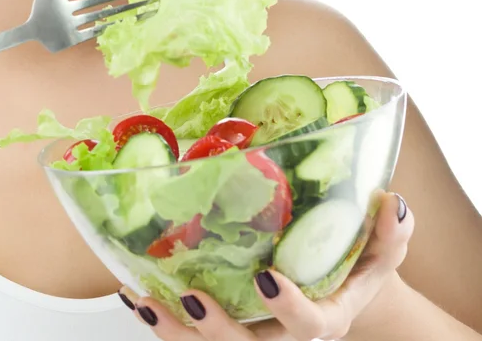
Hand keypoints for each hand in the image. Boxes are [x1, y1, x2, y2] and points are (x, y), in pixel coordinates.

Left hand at [119, 192, 413, 340]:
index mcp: (324, 320)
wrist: (333, 288)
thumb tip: (391, 202)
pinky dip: (163, 318)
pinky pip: (192, 336)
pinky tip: (137, 293)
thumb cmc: (354, 269)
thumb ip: (391, 233)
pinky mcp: (229, 326)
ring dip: (174, 331)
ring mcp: (253, 335)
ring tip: (144, 299)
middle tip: (190, 299)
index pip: (310, 329)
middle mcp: (283, 338)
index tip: (267, 277)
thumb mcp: (381, 252)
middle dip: (217, 332)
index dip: (289, 311)